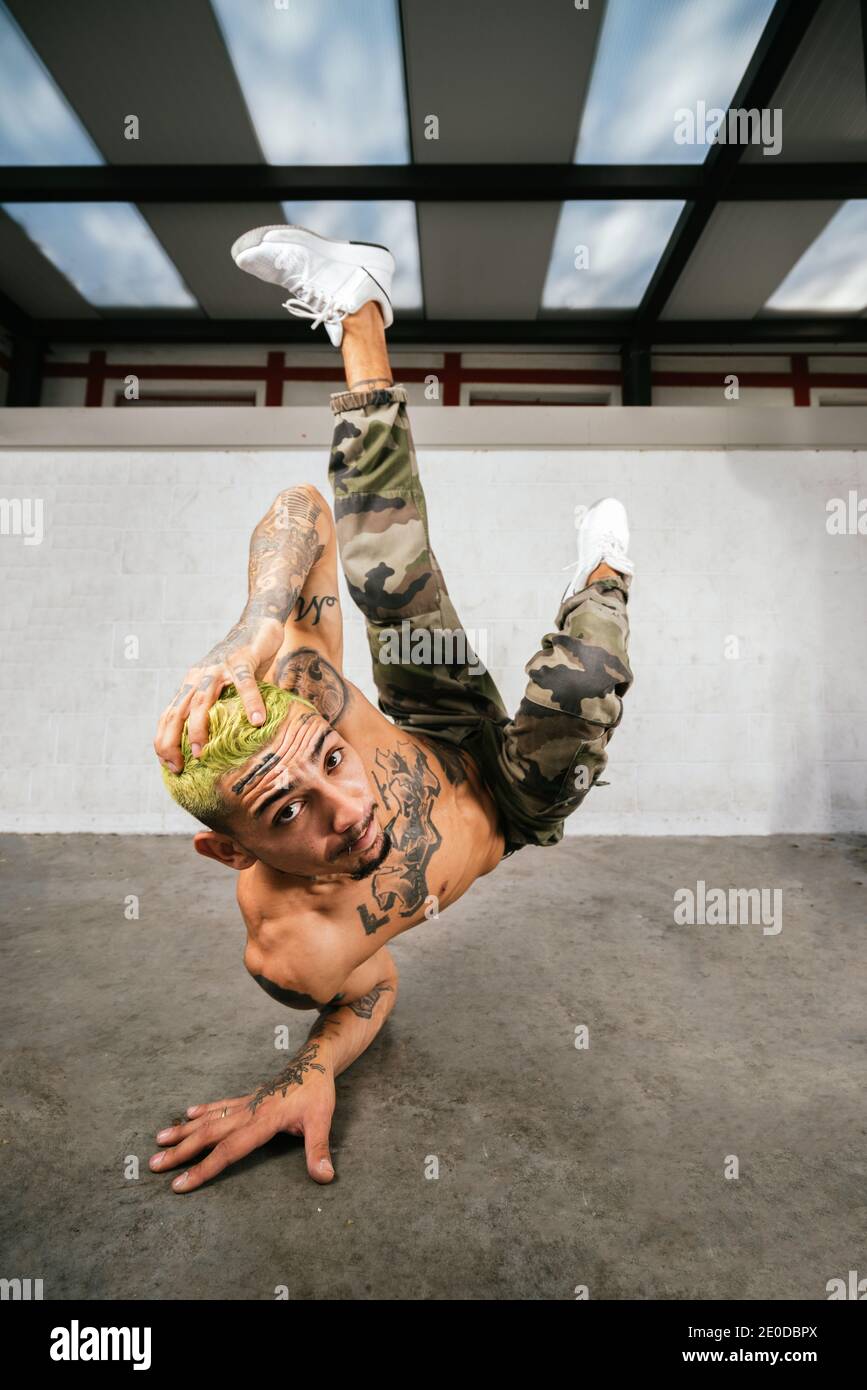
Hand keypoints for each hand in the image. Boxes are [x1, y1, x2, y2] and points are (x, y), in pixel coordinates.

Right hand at [150, 1056, 336, 1191]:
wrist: (315, 1061)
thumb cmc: (318, 1092)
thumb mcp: (322, 1121)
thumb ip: (319, 1149)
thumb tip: (324, 1176)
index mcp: (263, 1121)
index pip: (229, 1150)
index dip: (204, 1168)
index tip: (181, 1184)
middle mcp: (249, 1112)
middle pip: (209, 1134)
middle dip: (181, 1151)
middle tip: (154, 1164)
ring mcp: (246, 1103)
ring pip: (209, 1119)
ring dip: (184, 1130)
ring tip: (159, 1140)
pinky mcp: (248, 1097)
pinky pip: (221, 1105)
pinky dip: (203, 1110)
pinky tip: (187, 1115)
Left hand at [154, 614, 284, 771]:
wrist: (257, 624)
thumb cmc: (243, 663)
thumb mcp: (225, 689)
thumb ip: (221, 710)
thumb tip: (225, 748)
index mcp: (191, 685)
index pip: (168, 716)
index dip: (164, 741)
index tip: (169, 766)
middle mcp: (197, 677)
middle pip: (176, 711)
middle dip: (171, 741)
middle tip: (177, 766)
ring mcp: (218, 667)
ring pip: (201, 700)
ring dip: (198, 728)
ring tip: (201, 753)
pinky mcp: (241, 659)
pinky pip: (245, 683)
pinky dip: (250, 702)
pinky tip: (257, 721)